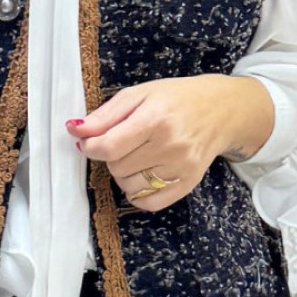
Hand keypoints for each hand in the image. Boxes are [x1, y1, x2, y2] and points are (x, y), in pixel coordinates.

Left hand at [66, 74, 274, 210]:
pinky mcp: (188, 183)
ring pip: (129, 186)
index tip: (87, 142)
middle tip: (122, 142)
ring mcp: (181, 167)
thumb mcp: (139, 94)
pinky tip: (143, 174)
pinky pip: (149, 202)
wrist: (221, 110)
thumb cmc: (177, 98)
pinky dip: (138, 193)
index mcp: (156, 118)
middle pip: (117, 166)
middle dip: (110, 156)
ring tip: (135, 156)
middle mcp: (170, 145)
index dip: (90, 147)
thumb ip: (105, 114)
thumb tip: (75, 129)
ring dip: (123, 174)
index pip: (109, 146)